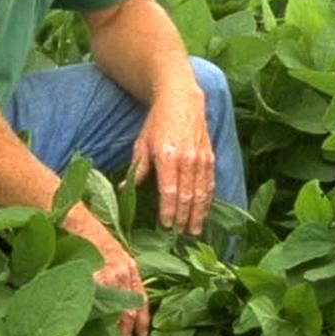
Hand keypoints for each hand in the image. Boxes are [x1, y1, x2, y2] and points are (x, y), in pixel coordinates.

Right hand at [64, 207, 148, 335]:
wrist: (74, 219)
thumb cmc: (88, 238)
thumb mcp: (110, 255)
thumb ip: (114, 276)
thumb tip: (112, 303)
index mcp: (129, 267)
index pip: (140, 298)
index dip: (141, 319)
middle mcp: (124, 271)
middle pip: (129, 310)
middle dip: (125, 331)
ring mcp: (110, 274)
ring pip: (115, 310)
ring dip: (112, 330)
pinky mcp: (94, 277)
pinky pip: (97, 304)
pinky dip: (95, 318)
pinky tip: (91, 330)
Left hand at [133, 81, 213, 235]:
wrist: (181, 99)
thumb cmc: (157, 122)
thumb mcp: (141, 143)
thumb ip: (137, 169)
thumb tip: (124, 190)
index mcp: (167, 156)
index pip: (169, 191)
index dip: (168, 211)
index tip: (166, 226)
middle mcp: (187, 159)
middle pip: (188, 196)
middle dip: (184, 218)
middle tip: (180, 236)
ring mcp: (201, 158)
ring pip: (202, 192)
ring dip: (199, 214)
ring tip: (194, 231)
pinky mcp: (210, 157)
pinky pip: (210, 183)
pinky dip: (208, 200)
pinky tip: (204, 212)